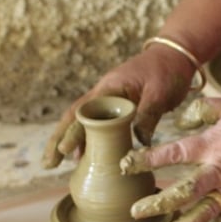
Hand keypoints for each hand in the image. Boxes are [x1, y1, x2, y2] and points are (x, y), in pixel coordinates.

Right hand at [42, 46, 198, 167]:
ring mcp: (107, 102)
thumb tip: (138, 144)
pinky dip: (86, 141)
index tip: (64, 150)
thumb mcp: (160, 93)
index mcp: (109, 88)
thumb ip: (148, 116)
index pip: (85, 112)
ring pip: (80, 123)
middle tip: (47, 164)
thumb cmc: (167, 71)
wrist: (174, 57)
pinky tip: (81, 158)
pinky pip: (96, 126)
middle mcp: (102, 95)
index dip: (73, 131)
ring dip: (67, 142)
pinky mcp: (115, 109)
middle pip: (73, 118)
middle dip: (58, 140)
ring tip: (53, 164)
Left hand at [121, 96, 220, 221]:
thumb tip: (183, 118)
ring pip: (204, 214)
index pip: (171, 154)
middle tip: (136, 213)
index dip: (146, 160)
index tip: (125, 165)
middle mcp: (220, 170)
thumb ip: (203, 110)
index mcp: (212, 144)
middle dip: (158, 203)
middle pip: (184, 192)